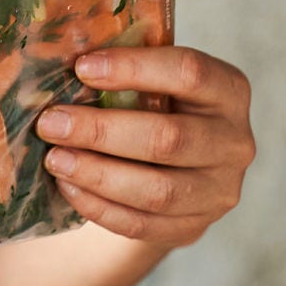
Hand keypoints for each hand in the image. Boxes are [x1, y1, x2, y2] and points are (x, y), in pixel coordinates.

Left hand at [34, 46, 254, 246]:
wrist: (178, 171)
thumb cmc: (158, 111)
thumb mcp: (156, 84)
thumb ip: (126, 73)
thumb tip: (59, 57)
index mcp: (229, 91)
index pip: (189, 73)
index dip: (134, 68)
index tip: (81, 67)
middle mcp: (234, 142)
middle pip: (169, 139)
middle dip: (102, 131)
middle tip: (51, 123)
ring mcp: (218, 191)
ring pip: (157, 191)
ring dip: (97, 174)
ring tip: (55, 159)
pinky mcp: (193, 227)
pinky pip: (142, 224)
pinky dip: (99, 207)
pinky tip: (68, 188)